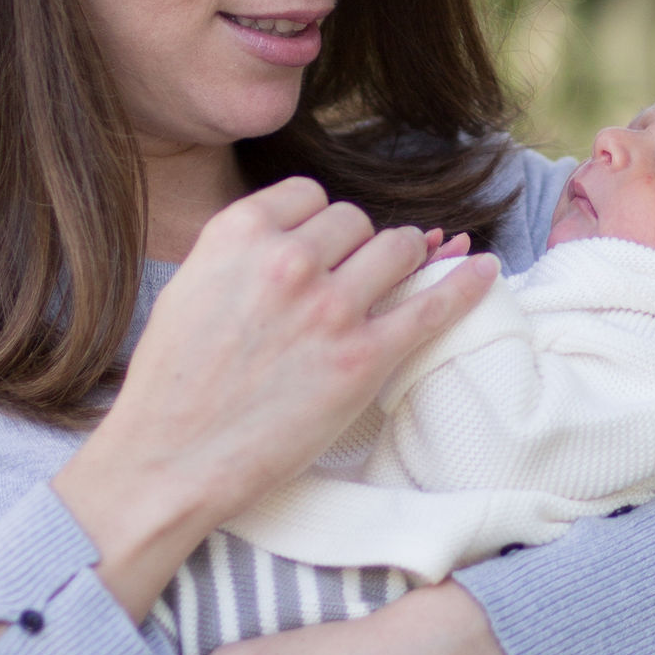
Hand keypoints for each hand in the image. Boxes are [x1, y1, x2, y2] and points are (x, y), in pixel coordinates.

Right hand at [52, 182, 497, 624]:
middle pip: (356, 221)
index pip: (309, 196)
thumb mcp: (193, 285)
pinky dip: (464, 283)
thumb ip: (245, 251)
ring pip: (397, 248)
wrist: (170, 457)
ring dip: (400, 261)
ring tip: (393, 283)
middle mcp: (288, 258)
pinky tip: (484, 268)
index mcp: (239, 232)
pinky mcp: (363, 358)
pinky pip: (432, 305)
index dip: (316, 226)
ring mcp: (330, 308)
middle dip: (354, 248)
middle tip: (341, 285)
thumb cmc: (173, 380)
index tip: (316, 251)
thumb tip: (305, 233)